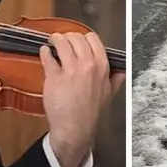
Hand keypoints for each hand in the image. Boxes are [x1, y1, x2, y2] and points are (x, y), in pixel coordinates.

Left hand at [39, 32, 124, 166]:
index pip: (92, 39)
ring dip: (55, 40)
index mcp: (102, 67)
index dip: (82, 38)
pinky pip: (47, 56)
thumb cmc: (90, 113)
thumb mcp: (108, 94)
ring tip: (52, 42)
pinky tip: (44, 53)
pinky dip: (44, 52)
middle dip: (67, 37)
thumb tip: (122, 71)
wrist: (75, 129)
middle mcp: (87, 65)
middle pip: (76, 37)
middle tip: (62, 40)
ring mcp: (70, 70)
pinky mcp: (54, 77)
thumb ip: (115, 80)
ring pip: (61, 43)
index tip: (77, 41)